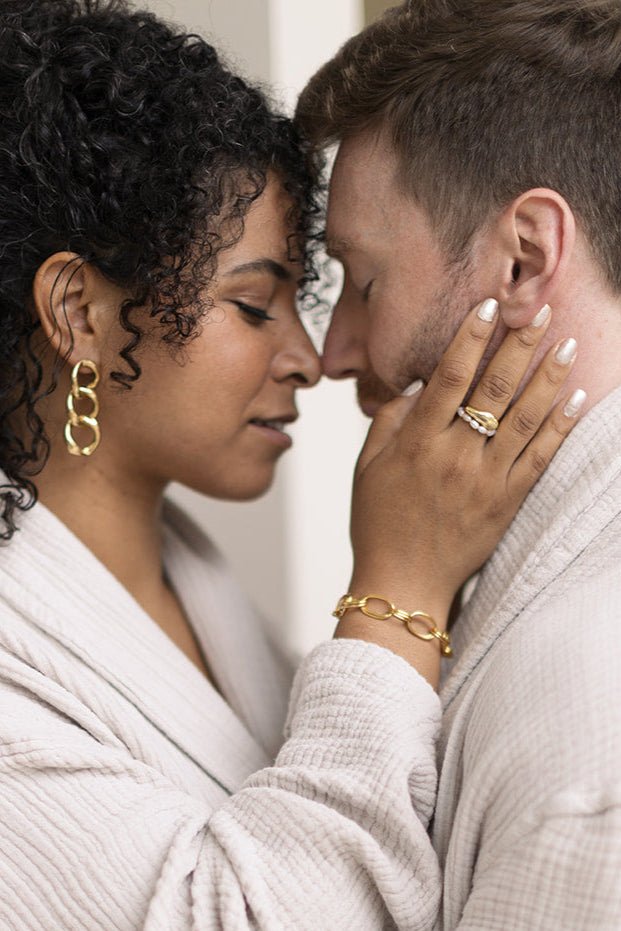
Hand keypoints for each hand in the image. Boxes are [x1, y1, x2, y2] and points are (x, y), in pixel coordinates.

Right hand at [342, 301, 583, 680]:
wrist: (403, 582)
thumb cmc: (378, 523)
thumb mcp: (367, 468)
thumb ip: (388, 420)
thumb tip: (419, 383)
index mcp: (416, 444)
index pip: (450, 378)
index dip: (471, 337)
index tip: (489, 305)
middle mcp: (454, 457)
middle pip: (493, 390)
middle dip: (518, 345)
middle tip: (540, 311)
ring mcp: (485, 481)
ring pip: (524, 419)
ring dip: (548, 378)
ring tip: (566, 345)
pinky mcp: (507, 503)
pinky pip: (539, 459)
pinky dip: (559, 428)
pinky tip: (576, 400)